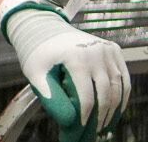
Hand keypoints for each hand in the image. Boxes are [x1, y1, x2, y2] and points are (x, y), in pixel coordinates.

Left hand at [4, 6, 130, 139]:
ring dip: (114, 108)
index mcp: (75, 55)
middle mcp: (95, 51)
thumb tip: (68, 120)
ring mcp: (106, 49)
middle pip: (105, 92)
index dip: (85, 115)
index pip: (86, 95)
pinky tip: (116, 109)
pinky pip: (123, 77)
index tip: (81, 127)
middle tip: (96, 130)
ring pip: (118, 86)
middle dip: (101, 115)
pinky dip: (122, 95)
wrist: (43, 27)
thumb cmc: (37, 52)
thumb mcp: (35, 73)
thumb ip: (49, 96)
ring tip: (105, 123)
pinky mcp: (114, 49)